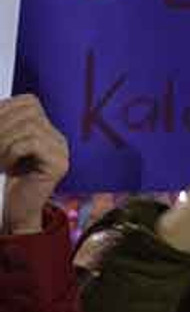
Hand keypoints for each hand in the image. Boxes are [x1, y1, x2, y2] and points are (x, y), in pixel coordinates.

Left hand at [0, 96, 68, 234]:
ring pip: (30, 127)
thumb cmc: (10, 177)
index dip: (5, 108)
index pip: (29, 102)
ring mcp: (61, 150)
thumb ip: (6, 127)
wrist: (20, 209)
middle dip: (2, 124)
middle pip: (29, 112)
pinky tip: (8, 166)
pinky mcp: (59, 164)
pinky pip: (31, 143)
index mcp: (47, 129)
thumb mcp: (6, 146)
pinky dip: (12, 152)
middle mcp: (58, 137)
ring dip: (5, 141)